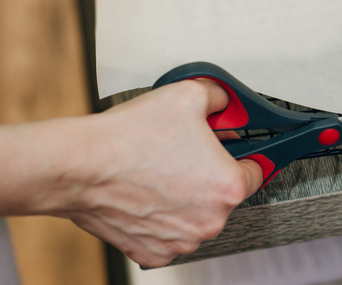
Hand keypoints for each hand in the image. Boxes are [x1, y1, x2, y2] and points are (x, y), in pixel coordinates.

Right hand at [59, 80, 262, 266]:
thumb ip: (220, 98)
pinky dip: (161, 216)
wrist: (78, 166)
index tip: (234, 151)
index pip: (256, 171)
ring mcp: (181, 241)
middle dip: (209, 174)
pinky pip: (169, 232)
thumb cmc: (129, 137)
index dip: (243, 155)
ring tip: (160, 171)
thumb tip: (225, 102)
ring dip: (185, 197)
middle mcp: (210, 221)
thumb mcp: (189, 95)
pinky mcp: (154, 252)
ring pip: (196, 215)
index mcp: (228, 187)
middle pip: (223, 194)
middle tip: (185, 154)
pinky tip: (146, 193)